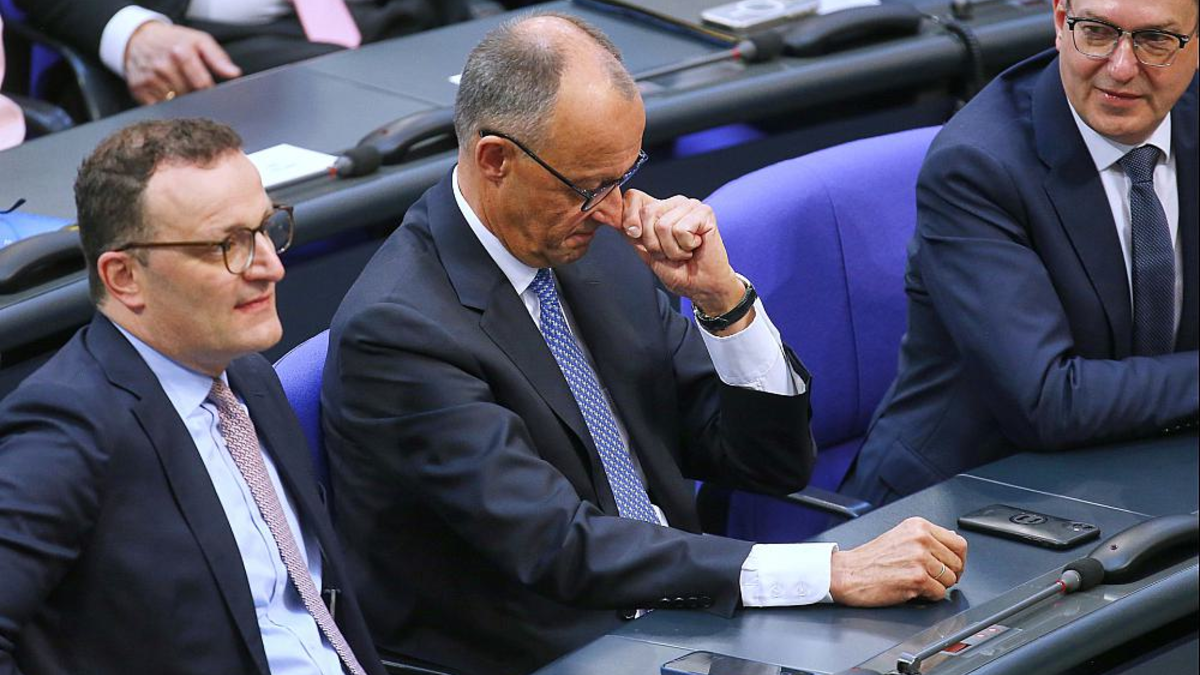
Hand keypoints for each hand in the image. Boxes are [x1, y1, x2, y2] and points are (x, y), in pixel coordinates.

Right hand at [124, 21, 241, 104]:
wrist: (138, 38)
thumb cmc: (174, 41)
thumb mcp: (199, 41)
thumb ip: (218, 58)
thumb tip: (234, 74)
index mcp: (180, 52)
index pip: (202, 84)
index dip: (209, 91)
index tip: (210, 92)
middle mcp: (163, 66)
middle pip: (189, 96)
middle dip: (195, 95)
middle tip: (192, 85)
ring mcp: (149, 79)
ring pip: (175, 103)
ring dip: (181, 101)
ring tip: (178, 86)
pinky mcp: (138, 89)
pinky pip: (159, 107)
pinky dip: (165, 105)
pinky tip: (166, 93)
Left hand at [620, 189, 747, 330]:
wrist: (701, 286)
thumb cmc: (678, 270)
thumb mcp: (646, 252)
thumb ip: (632, 234)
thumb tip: (613, 217)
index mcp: (658, 208)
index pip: (633, 196)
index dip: (629, 218)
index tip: (636, 237)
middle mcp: (674, 203)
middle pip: (647, 213)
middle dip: (654, 243)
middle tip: (670, 252)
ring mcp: (690, 205)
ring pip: (663, 225)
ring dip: (671, 249)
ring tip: (684, 252)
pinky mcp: (705, 212)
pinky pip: (681, 230)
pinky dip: (685, 246)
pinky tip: (695, 247)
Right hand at [829, 517, 967, 605]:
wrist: (847, 573)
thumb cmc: (869, 559)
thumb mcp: (900, 536)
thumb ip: (926, 538)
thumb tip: (952, 541)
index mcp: (918, 526)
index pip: (958, 542)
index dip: (958, 559)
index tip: (952, 566)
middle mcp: (921, 539)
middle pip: (957, 563)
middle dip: (948, 575)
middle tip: (933, 578)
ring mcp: (919, 558)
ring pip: (950, 579)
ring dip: (938, 586)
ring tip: (918, 583)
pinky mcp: (917, 578)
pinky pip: (939, 593)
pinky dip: (929, 596)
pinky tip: (913, 590)